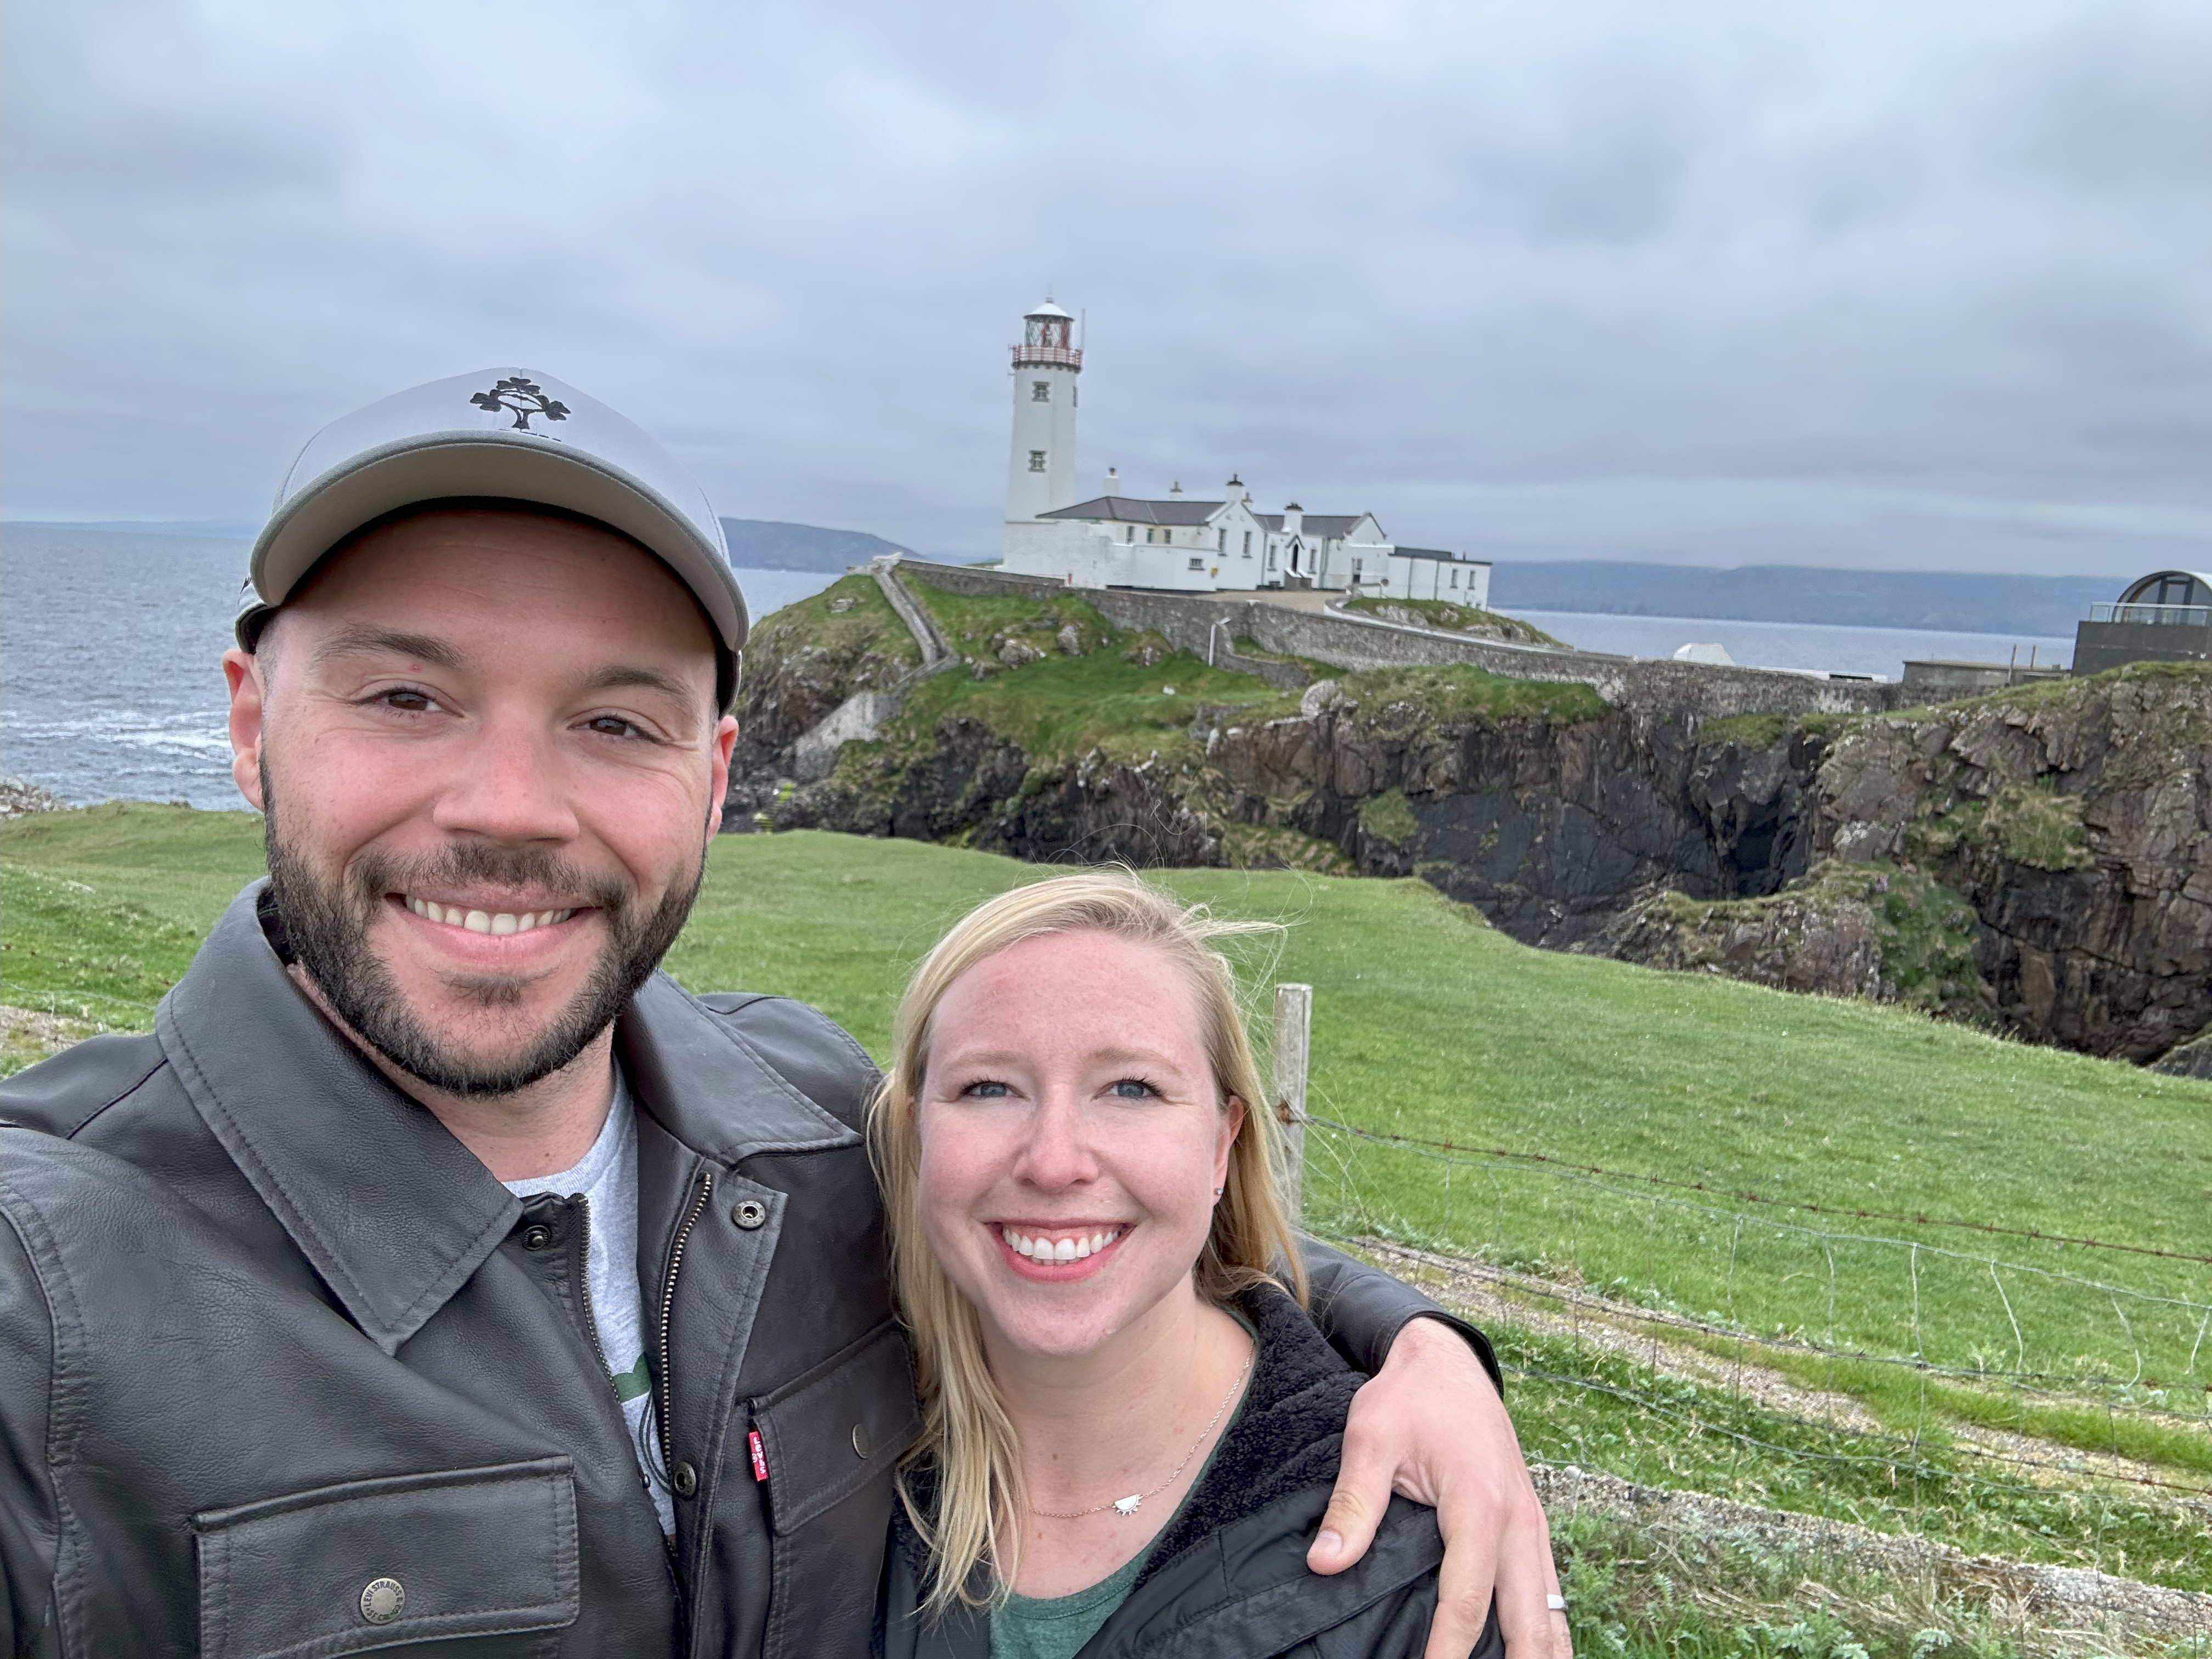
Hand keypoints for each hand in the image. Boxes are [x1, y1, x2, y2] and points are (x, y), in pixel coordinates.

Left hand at [1309, 1316, 1569, 1658]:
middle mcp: (1518, 1519)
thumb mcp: (1369, 1439)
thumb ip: (1353, 1504)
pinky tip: (1529, 1655)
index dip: (1449, 1650)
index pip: (1468, 1598)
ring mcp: (1532, 1523)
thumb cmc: (1407, 1397)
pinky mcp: (1531, 1525)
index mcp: (1479, 1503)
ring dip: (1541, 1653)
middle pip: (1532, 1618)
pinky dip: (1544, 1629)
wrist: (1446, 1359)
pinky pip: (1547, 1589)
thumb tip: (1325, 1564)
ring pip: (1552, 1609)